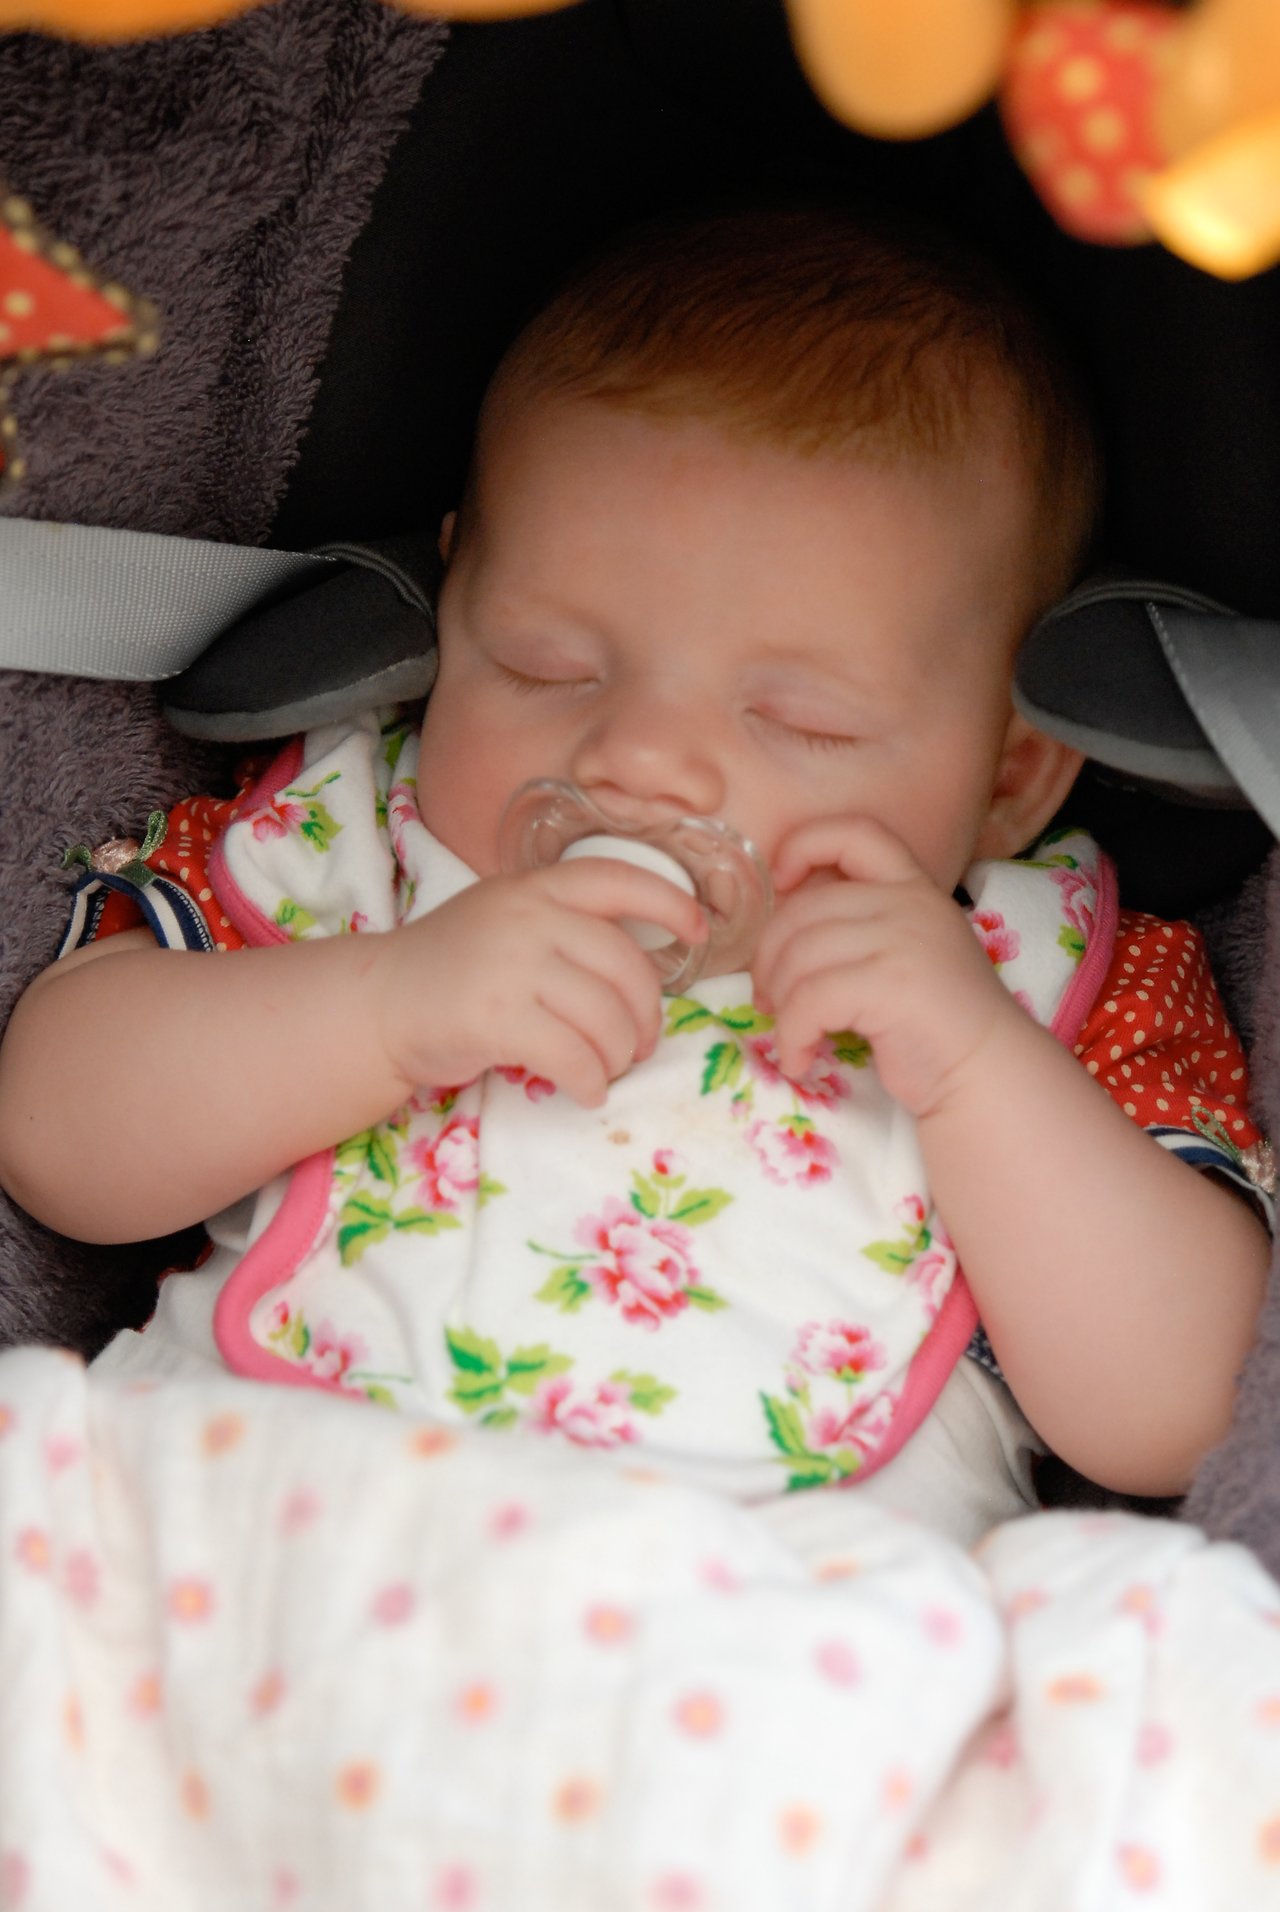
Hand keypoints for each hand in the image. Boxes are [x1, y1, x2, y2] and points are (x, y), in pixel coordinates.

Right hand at [370, 859, 706, 1106]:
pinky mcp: (497, 1018)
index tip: (698, 930)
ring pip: (605, 1018)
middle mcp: (528, 916)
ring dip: (618, 1055)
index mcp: (536, 886)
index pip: (618, 877)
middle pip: (626, 967)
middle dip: (646, 1015)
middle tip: (639, 1043)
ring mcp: (512, 965)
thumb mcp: (506, 917)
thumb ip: (563, 922)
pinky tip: (586, 1091)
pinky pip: (574, 1057)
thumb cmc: (452, 966)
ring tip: (607, 1069)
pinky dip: (591, 1082)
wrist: (380, 1003)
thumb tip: (641, 962)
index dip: (670, 902)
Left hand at [752, 816, 1025, 1118]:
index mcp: (914, 887)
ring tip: (790, 1034)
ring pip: (800, 957)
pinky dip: (792, 1035)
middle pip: (803, 910)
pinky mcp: (892, 985)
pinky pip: (810, 1001)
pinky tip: (799, 1059)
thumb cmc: (937, 1023)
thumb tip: (781, 934)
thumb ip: (863, 926)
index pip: (855, 832)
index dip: (805, 844)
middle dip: (770, 959)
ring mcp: (904, 941)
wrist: (988, 1072)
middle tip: (769, 998)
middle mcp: (910, 904)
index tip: (781, 883)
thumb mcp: (907, 952)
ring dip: (780, 1004)